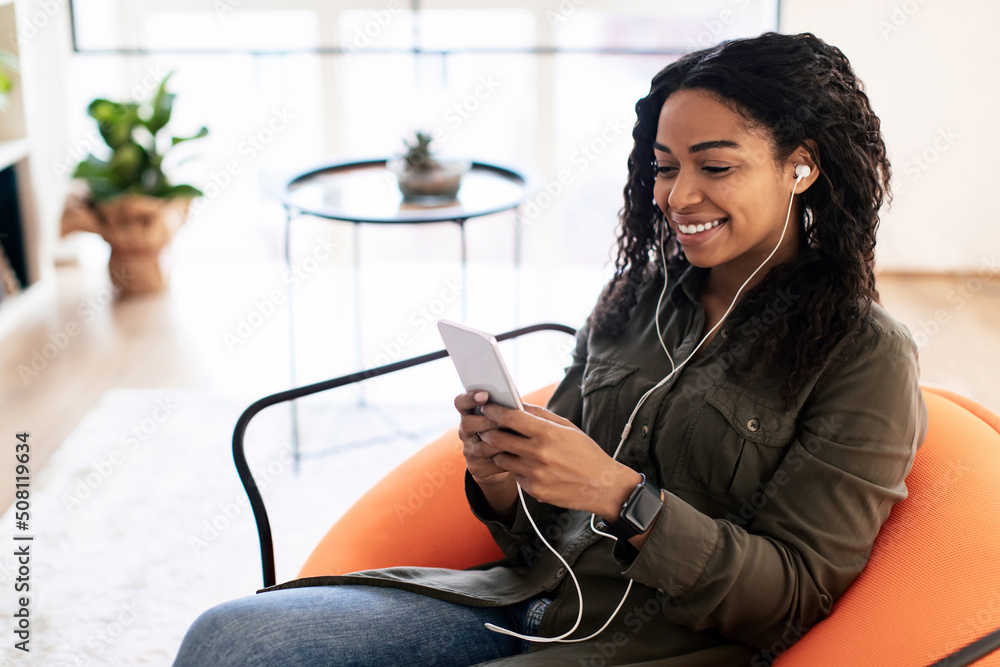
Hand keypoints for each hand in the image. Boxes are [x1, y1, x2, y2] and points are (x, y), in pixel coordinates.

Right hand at [454, 391, 518, 520]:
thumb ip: (508, 409)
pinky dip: (506, 459)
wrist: (507, 460)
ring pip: (480, 447)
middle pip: (467, 424)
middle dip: (487, 422)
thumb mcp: (508, 418)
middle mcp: (465, 431)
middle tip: (504, 421)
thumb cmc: (510, 431)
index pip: (461, 402)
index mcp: (470, 414)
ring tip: (517, 440)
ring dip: (500, 443)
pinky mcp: (476, 468)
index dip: (470, 398)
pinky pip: (490, 464)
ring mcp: (469, 450)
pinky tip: (519, 455)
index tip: (485, 395)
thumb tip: (518, 404)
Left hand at [478, 402, 640, 518]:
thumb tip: (518, 403)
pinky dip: (517, 469)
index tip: (487, 407)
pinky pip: (515, 475)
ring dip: (500, 451)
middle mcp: (538, 454)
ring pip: (501, 459)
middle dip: (488, 431)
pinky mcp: (533, 490)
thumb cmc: (587, 454)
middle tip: (487, 427)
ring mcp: (534, 474)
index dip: (494, 410)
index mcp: (547, 433)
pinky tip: (530, 466)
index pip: (510, 417)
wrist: (603, 486)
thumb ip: (540, 414)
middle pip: (497, 438)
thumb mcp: (568, 427)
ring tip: (509, 447)